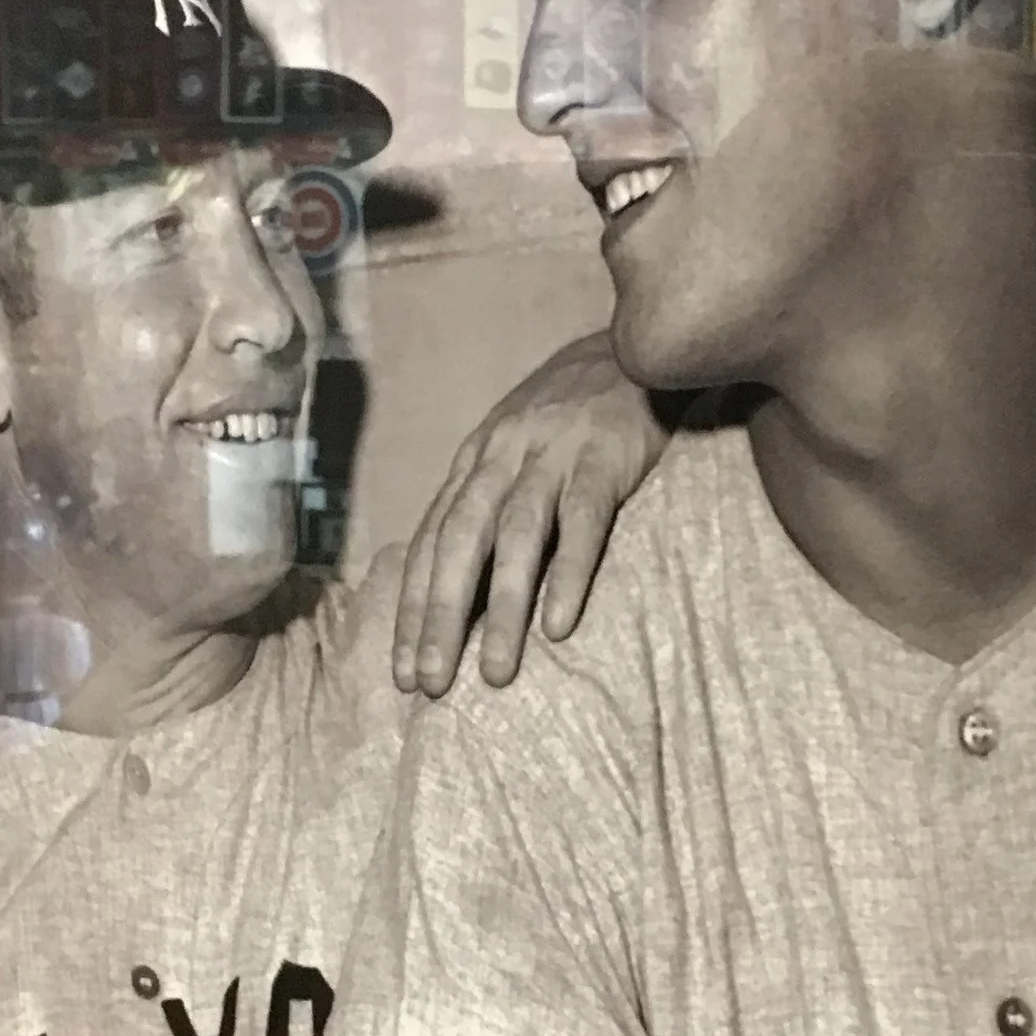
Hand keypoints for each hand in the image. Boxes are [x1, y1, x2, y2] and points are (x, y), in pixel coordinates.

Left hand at [395, 330, 666, 695]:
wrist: (632, 352)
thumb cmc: (568, 418)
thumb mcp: (512, 451)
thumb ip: (485, 506)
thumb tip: (450, 587)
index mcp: (474, 464)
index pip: (430, 543)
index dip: (412, 609)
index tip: (404, 672)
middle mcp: (501, 458)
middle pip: (459, 543)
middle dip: (439, 616)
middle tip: (431, 684)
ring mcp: (553, 456)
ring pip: (516, 537)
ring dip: (500, 607)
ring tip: (496, 671)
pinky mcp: (605, 458)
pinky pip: (584, 522)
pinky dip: (568, 573)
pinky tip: (559, 624)